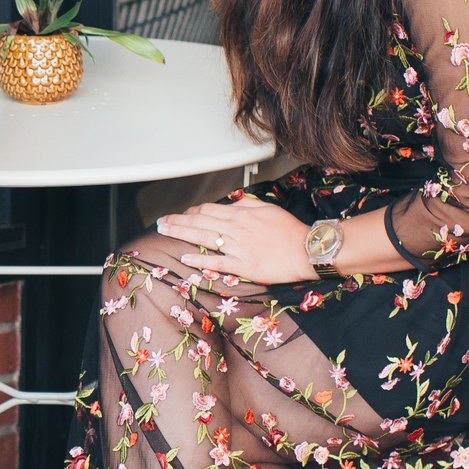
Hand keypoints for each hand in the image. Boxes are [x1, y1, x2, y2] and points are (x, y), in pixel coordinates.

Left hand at [157, 197, 313, 285]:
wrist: (307, 250)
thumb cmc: (291, 231)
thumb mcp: (269, 208)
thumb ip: (248, 204)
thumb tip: (232, 202)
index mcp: (243, 214)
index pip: (210, 210)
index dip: (192, 212)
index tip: (182, 215)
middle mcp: (237, 229)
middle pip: (201, 222)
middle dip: (178, 221)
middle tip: (161, 222)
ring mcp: (239, 248)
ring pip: (204, 238)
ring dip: (181, 234)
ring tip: (164, 232)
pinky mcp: (244, 266)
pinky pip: (218, 262)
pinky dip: (200, 259)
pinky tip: (184, 256)